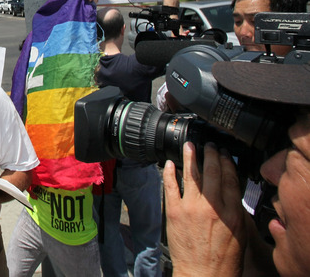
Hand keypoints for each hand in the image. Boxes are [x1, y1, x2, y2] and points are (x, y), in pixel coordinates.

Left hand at [164, 142, 245, 276]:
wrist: (203, 275)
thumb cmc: (223, 261)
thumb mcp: (240, 234)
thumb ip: (236, 211)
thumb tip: (231, 193)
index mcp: (232, 212)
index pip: (230, 179)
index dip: (227, 163)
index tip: (224, 154)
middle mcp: (212, 207)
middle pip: (212, 172)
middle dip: (211, 154)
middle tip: (209, 145)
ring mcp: (191, 208)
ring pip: (191, 175)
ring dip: (190, 157)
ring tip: (189, 146)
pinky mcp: (173, 212)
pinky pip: (170, 187)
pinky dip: (169, 173)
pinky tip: (169, 164)